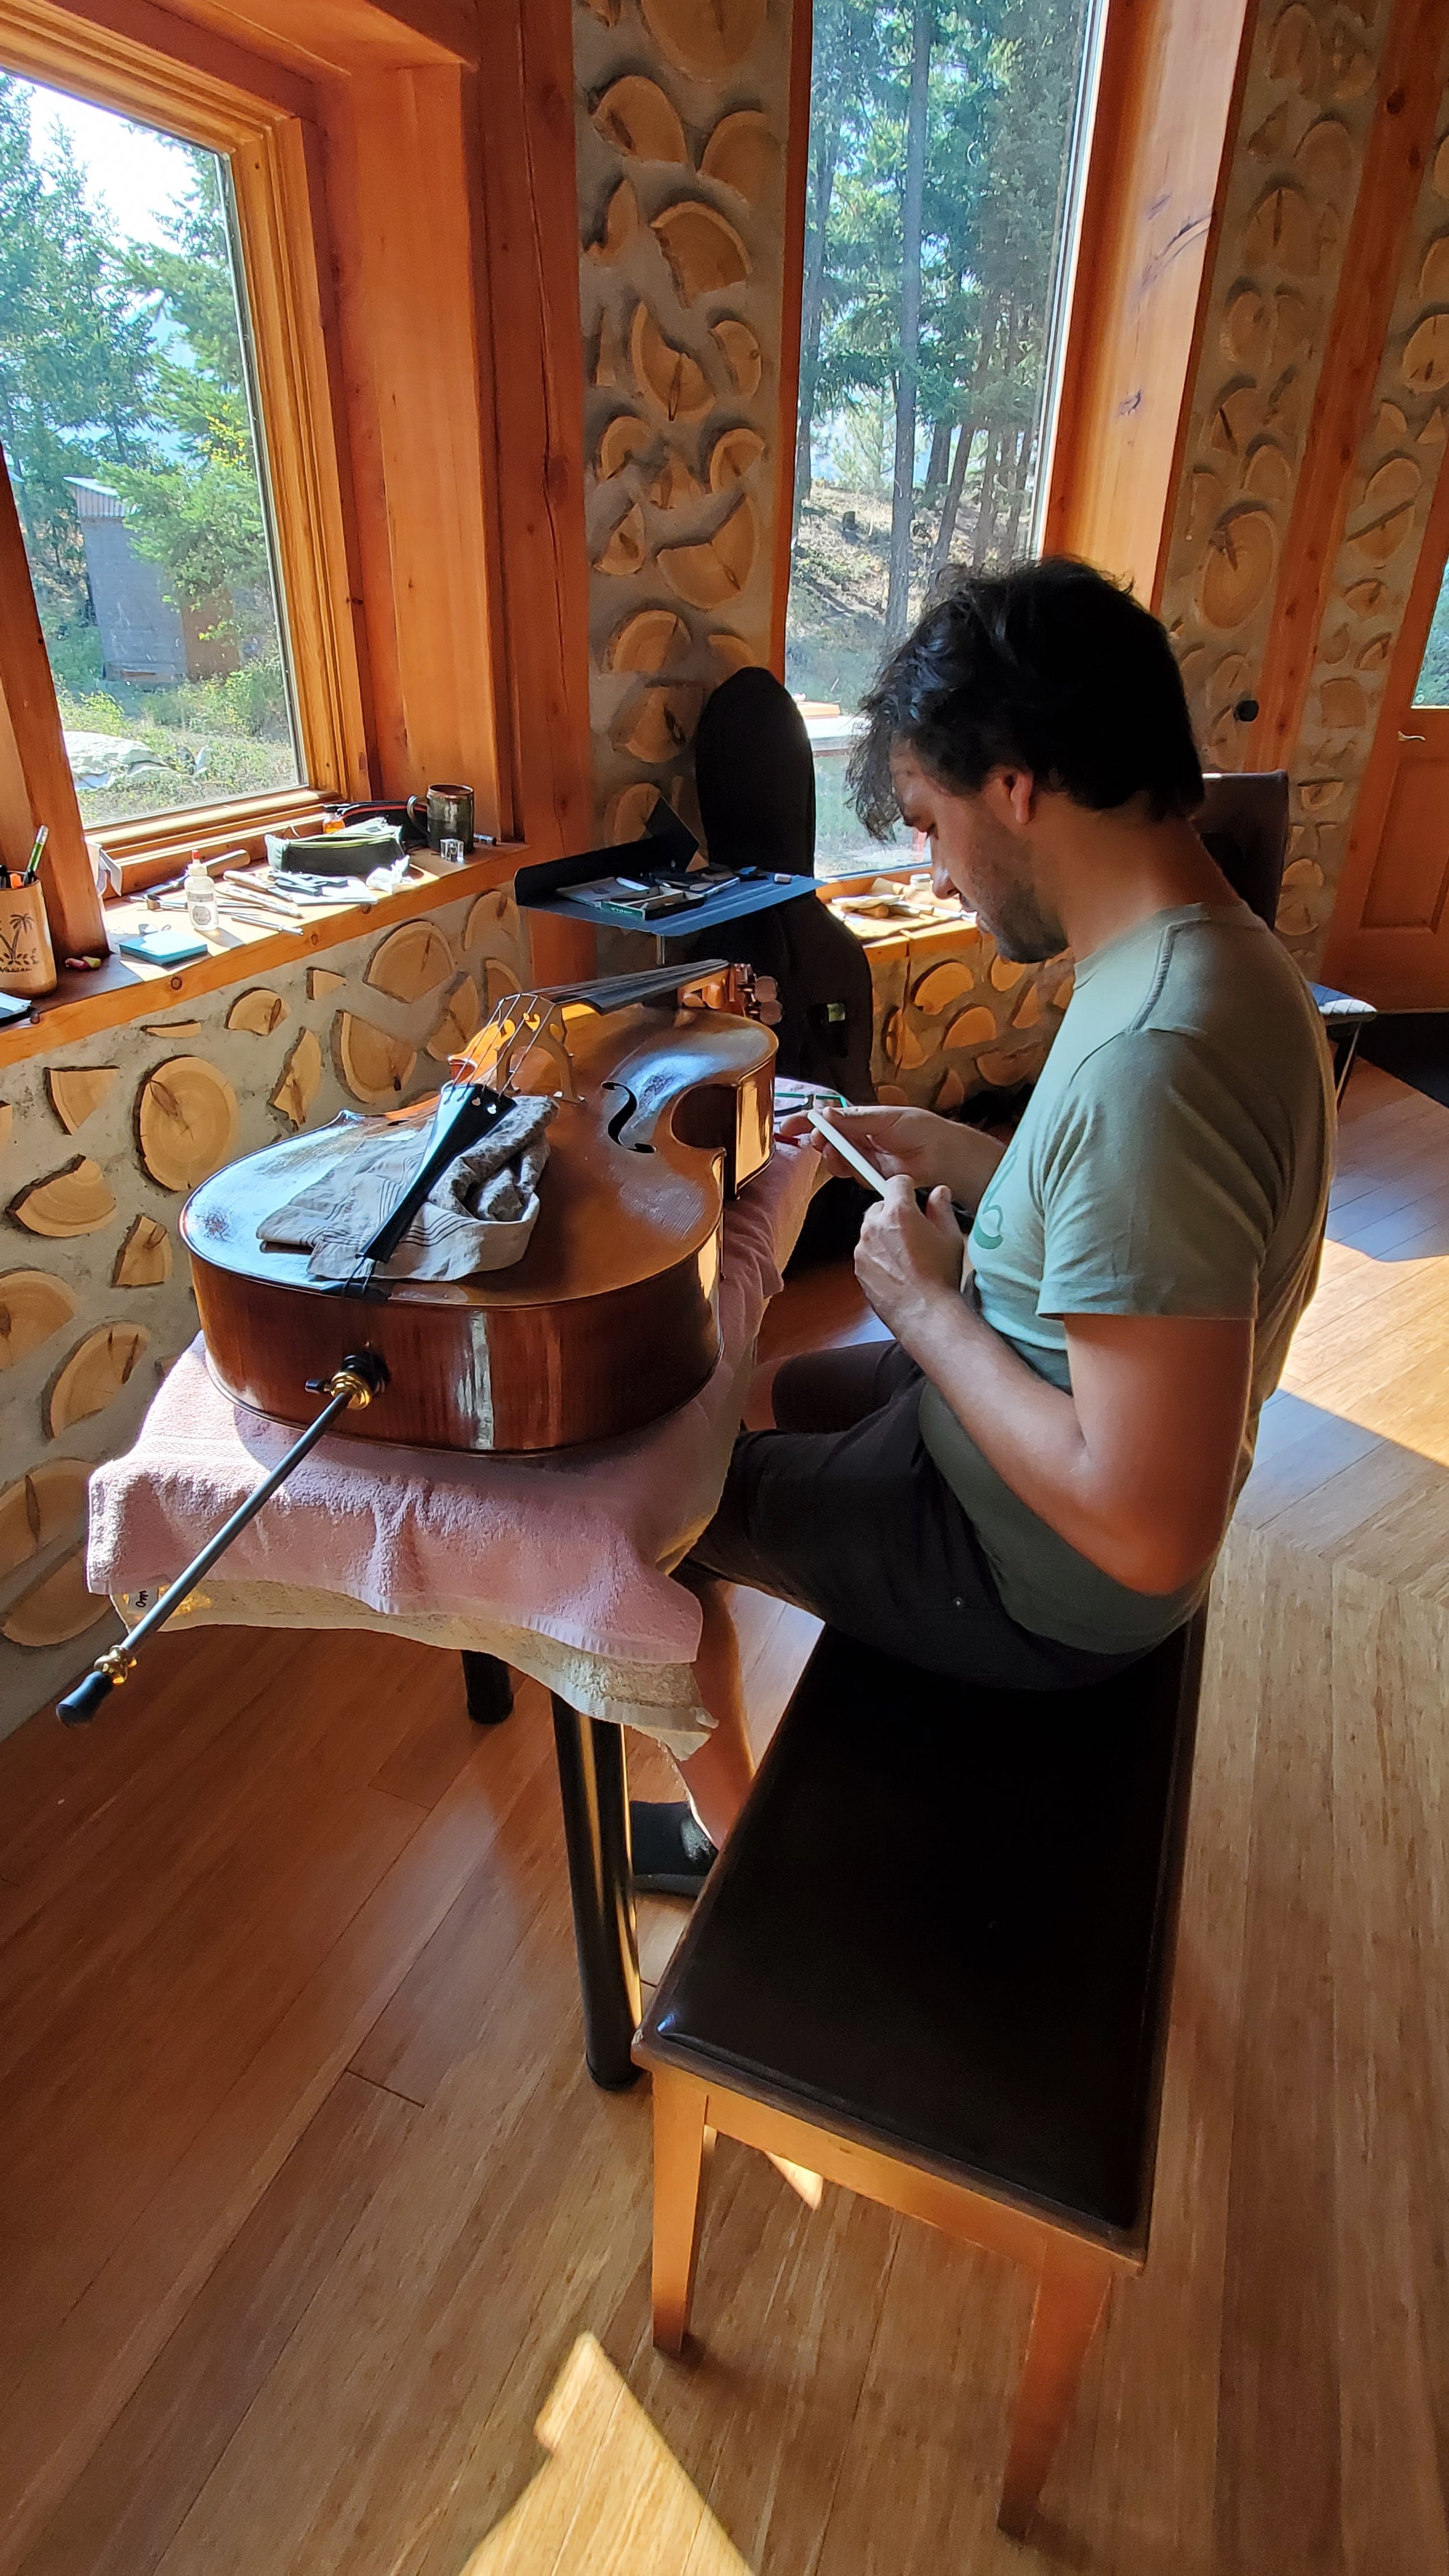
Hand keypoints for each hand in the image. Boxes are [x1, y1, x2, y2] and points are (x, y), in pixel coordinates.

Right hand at [776, 1102, 954, 1191]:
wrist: (943, 1156)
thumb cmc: (920, 1129)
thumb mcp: (886, 1117)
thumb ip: (855, 1119)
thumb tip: (826, 1113)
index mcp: (861, 1118)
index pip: (827, 1119)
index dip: (806, 1122)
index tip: (788, 1126)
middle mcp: (859, 1138)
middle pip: (827, 1140)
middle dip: (818, 1141)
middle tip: (817, 1140)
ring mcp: (863, 1158)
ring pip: (835, 1159)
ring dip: (832, 1157)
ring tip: (836, 1153)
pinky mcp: (870, 1176)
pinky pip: (850, 1174)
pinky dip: (848, 1170)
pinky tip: (855, 1166)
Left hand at [853, 1175, 965, 1332]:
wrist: (924, 1312)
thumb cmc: (939, 1276)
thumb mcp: (950, 1236)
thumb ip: (941, 1208)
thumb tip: (939, 1193)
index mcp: (898, 1212)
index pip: (896, 1182)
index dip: (907, 1188)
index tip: (912, 1196)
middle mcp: (875, 1226)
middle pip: (880, 1206)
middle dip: (894, 1213)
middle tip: (913, 1232)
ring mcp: (863, 1248)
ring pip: (871, 1230)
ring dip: (884, 1235)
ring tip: (906, 1255)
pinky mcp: (858, 1267)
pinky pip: (867, 1252)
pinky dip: (877, 1255)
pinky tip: (896, 1270)